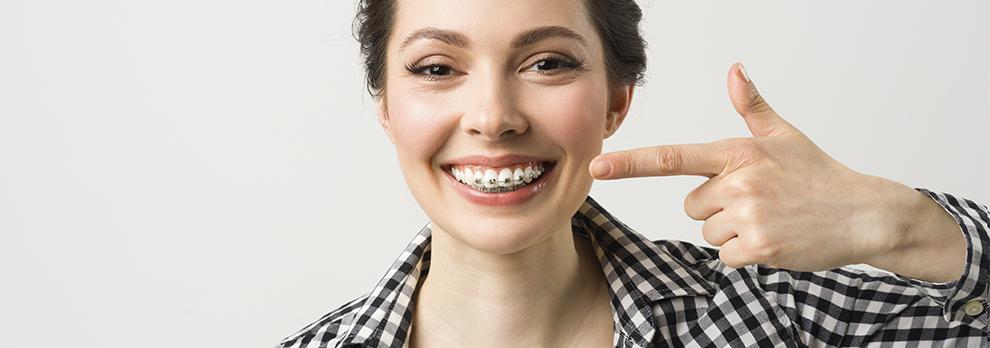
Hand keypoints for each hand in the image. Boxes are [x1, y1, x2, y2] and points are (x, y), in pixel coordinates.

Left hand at [589, 62, 900, 271]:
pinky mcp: (760, 247)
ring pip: (708, 231)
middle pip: (691, 206)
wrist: (864, 213)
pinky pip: (726, 255)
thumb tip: (735, 70)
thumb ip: (752, 106)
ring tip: (769, 219)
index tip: (598, 168)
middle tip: (757, 202)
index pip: (673, 158)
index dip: (632, 164)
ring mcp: (749, 215)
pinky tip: (774, 239)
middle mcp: (739, 182)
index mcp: (738, 152)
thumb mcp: (784, 135)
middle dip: (717, 208)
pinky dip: (746, 254)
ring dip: (732, 231)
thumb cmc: (819, 174)